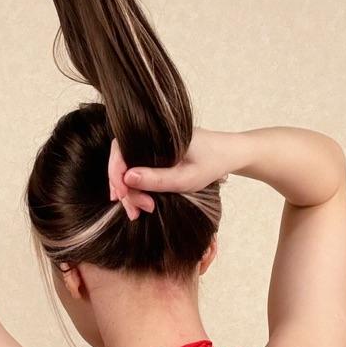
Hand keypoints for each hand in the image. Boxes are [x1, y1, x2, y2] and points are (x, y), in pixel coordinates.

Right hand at [108, 128, 226, 219]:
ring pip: (127, 169)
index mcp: (154, 133)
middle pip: (121, 162)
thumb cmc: (212, 163)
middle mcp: (148, 136)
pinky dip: (136, 188)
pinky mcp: (154, 155)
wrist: (229, 154)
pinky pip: (137, 170)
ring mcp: (150, 146)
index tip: (122, 195)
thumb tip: (126, 178)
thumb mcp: (186, 178)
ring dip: (129, 192)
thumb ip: (157, 179)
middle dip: (125, 189)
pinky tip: (138, 204)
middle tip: (136, 212)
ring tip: (136, 213)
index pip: (120, 149)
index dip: (116, 174)